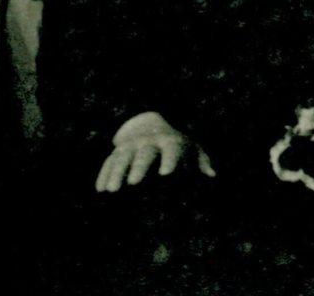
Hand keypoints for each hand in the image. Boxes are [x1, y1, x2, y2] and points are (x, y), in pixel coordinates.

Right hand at [95, 111, 215, 192]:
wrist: (152, 122)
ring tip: (112, 191)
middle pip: (144, 153)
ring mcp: (132, 145)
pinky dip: (104, 174)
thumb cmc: (177, 144)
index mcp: (171, 141)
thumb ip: (202, 162)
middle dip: (139, 167)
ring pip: (122, 157)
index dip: (169, 160)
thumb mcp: (192, 148)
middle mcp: (150, 142)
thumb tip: (213, 174)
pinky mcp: (117, 150)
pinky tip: (100, 189)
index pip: (171, 149)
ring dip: (117, 173)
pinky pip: (109, 161)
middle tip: (134, 183)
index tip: (166, 174)